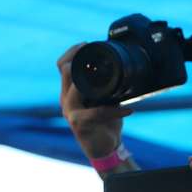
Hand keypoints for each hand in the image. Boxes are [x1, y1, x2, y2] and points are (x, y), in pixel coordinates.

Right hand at [58, 43, 132, 157]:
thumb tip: (121, 66)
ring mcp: (70, 111)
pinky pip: (96, 113)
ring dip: (91, 82)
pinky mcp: (79, 124)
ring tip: (111, 81)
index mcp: (70, 91)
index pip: (62, 66)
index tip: (85, 44)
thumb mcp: (104, 99)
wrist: (103, 147)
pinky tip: (129, 110)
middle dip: (77, 58)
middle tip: (95, 53)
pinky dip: (115, 111)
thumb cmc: (105, 122)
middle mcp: (66, 99)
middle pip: (64, 72)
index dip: (71, 52)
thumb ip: (105, 84)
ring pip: (74, 89)